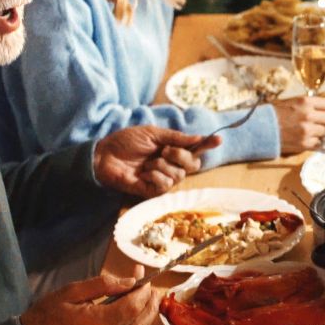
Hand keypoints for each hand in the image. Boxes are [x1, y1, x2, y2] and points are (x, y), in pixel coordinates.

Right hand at [20, 271, 160, 324]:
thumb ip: (103, 285)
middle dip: (150, 304)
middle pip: (139, 324)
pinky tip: (135, 314)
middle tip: (154, 288)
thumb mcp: (72, 290)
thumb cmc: (49, 312)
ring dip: (146, 316)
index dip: (141, 293)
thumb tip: (131, 282)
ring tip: (149, 299)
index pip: (131, 308)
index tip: (144, 278)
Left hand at [94, 127, 216, 196]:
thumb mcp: (152, 133)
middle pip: (193, 164)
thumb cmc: (125, 142)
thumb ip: (176, 137)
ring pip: (179, 174)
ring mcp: (163, 179)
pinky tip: (142, 174)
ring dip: (162, 165)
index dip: (207, 144)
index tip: (219, 139)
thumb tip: (198, 137)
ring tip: (147, 163)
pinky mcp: (153, 191)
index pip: (195, 149)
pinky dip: (154, 176)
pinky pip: (165, 184)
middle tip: (163, 150)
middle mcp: (171, 165)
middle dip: (180, 155)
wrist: (105, 156)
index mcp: (172, 150)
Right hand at [274, 95, 324, 153]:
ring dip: (317, 130)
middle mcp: (308, 115)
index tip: (322, 110)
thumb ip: (307, 104)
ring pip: (323, 131)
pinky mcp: (305, 142)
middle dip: (323, 119)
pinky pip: (316, 141)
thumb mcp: (291, 101)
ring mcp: (307, 130)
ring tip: (306, 129)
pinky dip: (311, 140)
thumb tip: (320, 107)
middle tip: (315, 121)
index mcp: (305, 102)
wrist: (262, 128)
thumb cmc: (274, 114)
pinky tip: (302, 136)